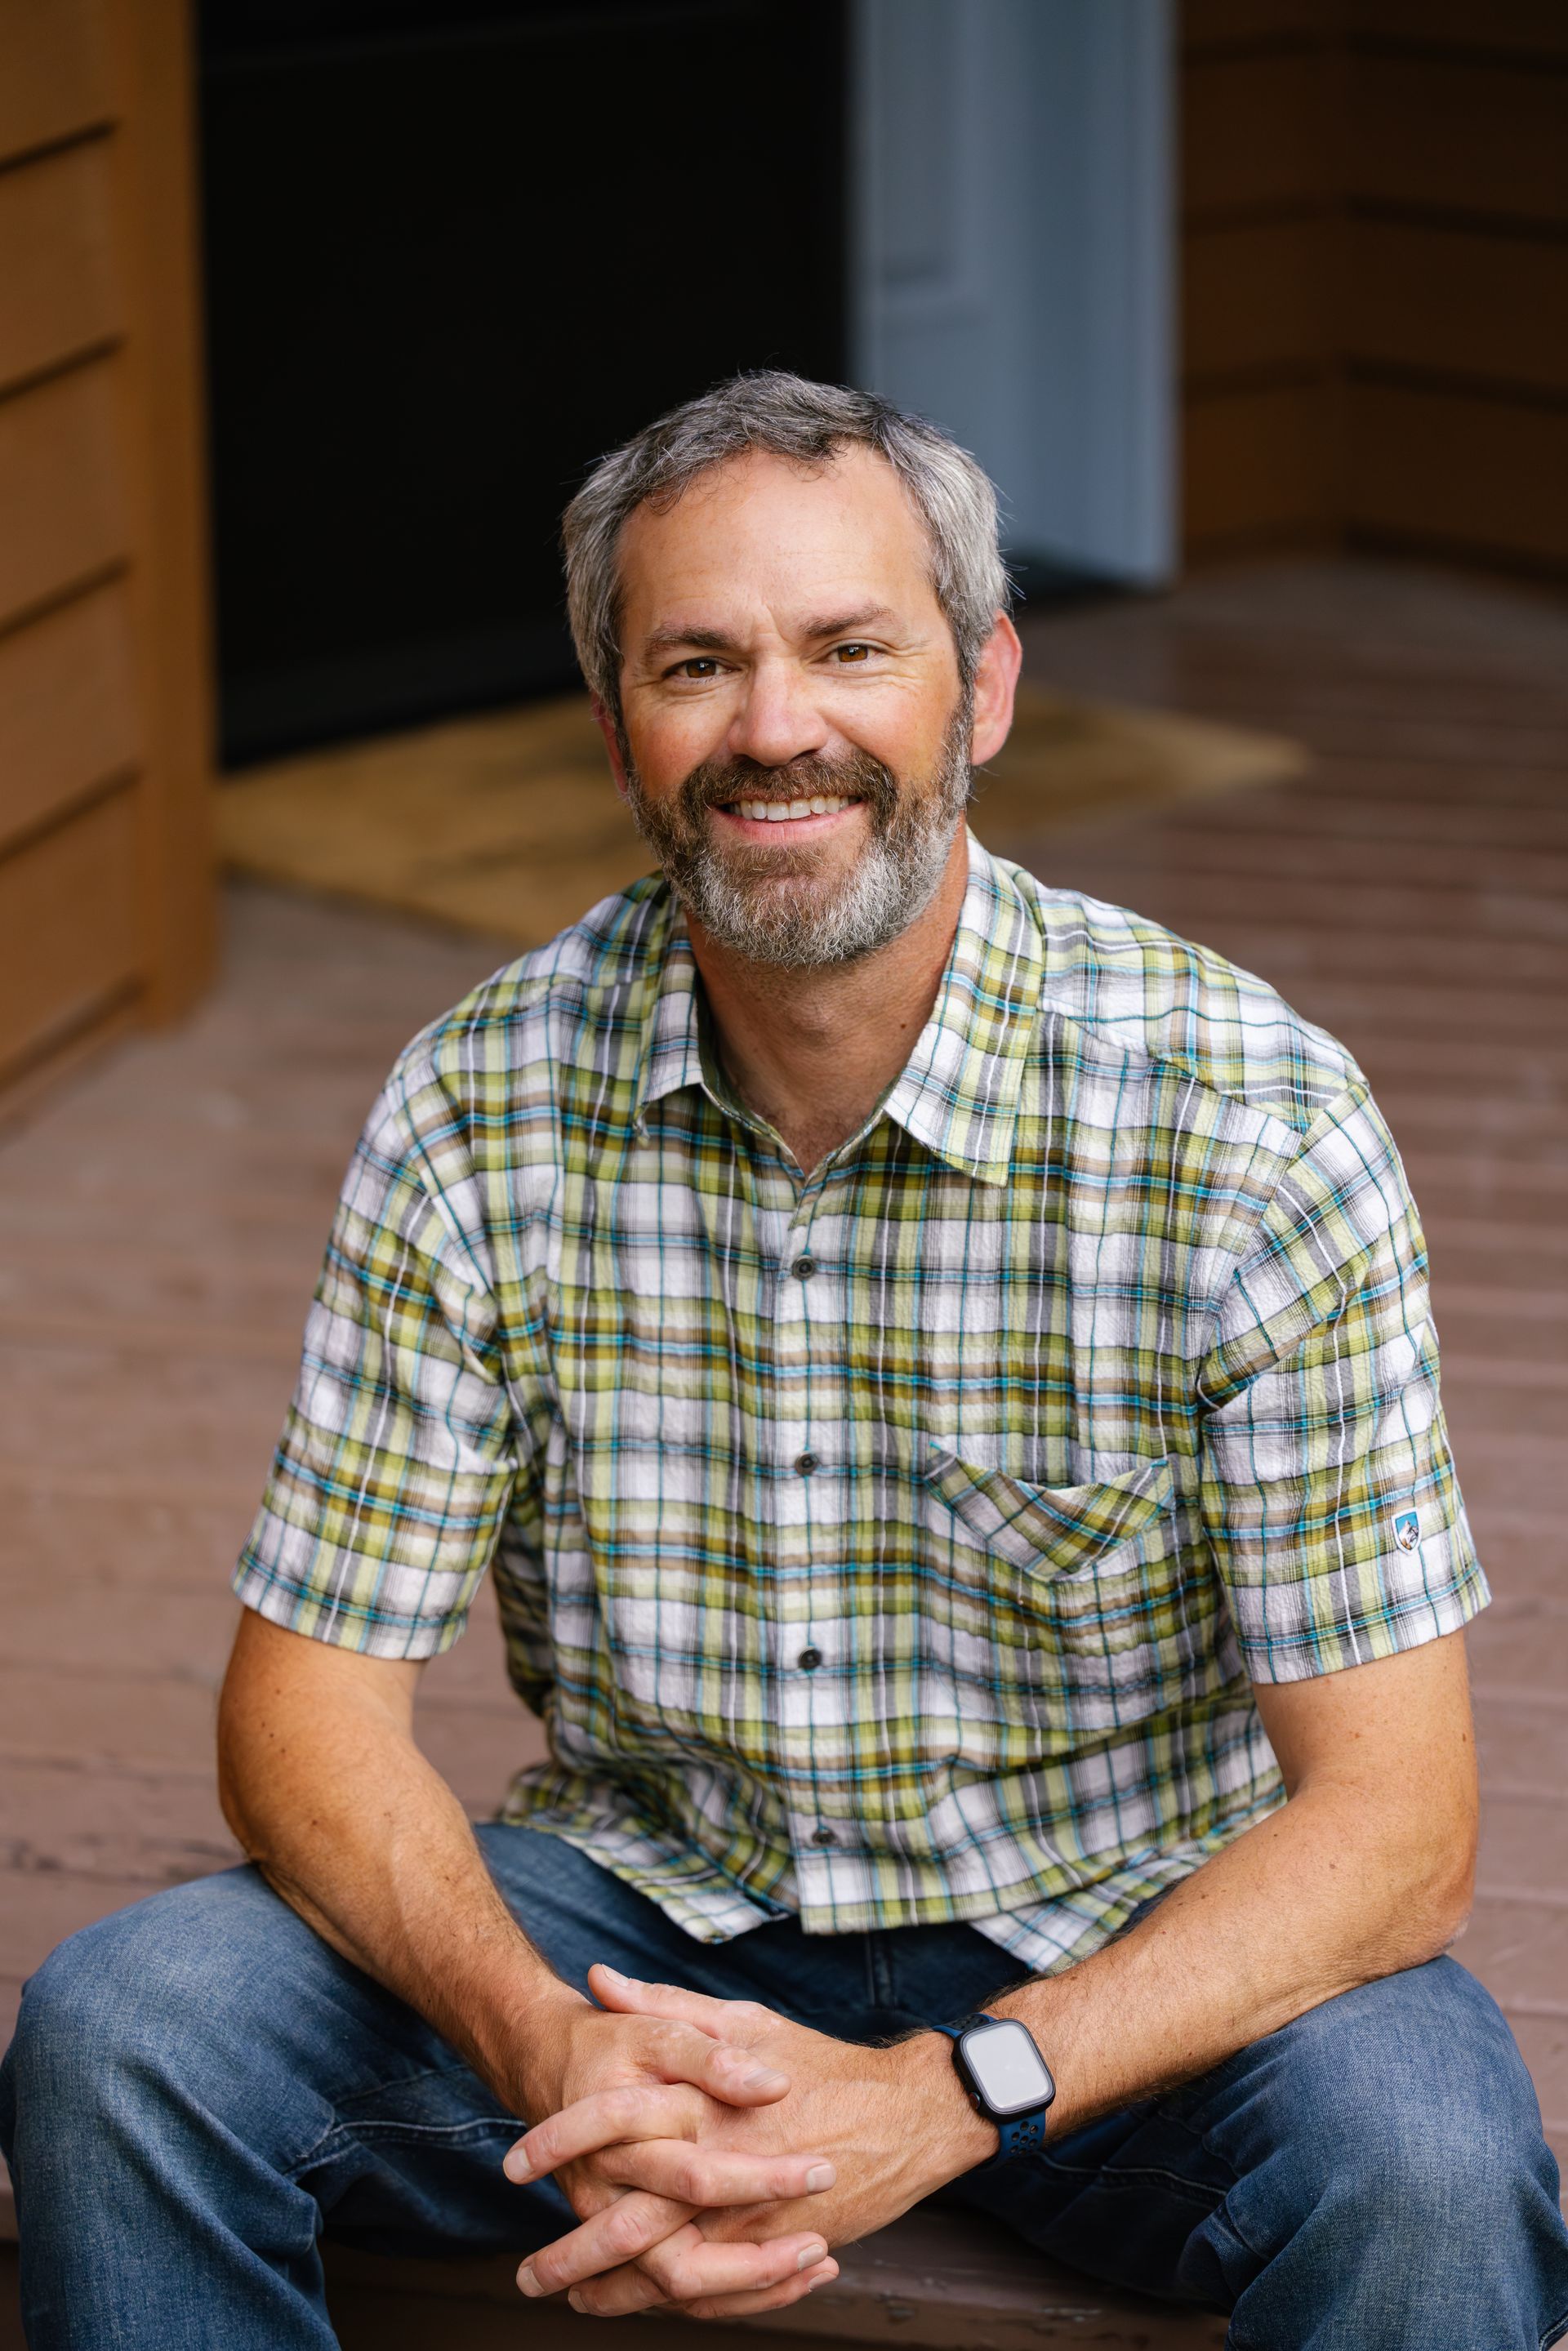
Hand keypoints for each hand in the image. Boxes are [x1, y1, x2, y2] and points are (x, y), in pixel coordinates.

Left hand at [509, 1968, 992, 2318]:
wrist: (906, 2113)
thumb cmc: (819, 2060)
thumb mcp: (743, 2019)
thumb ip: (666, 2008)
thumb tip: (598, 1979)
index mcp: (701, 2101)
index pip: (606, 2127)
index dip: (554, 2146)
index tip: (512, 2166)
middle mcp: (719, 2166)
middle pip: (623, 2228)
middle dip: (568, 2258)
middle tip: (528, 2277)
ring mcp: (749, 2220)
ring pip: (663, 2279)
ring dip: (615, 2299)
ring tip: (577, 2304)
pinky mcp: (776, 2252)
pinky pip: (714, 2297)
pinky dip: (675, 2308)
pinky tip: (647, 2306)